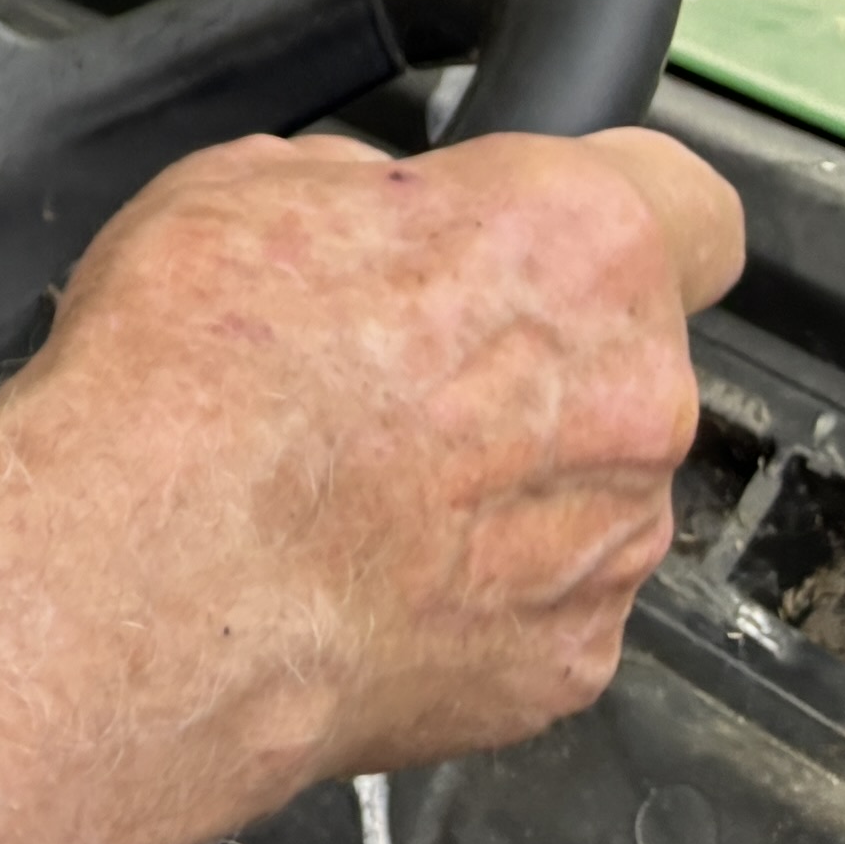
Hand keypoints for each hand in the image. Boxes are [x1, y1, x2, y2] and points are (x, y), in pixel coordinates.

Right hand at [0, 122, 739, 796]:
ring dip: (504, 483)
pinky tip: (366, 577)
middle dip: (526, 361)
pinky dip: (476, 592)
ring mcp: (612, 544)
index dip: (619, 215)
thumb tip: (383, 224)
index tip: (554, 242)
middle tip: (392, 374)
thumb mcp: (246, 181)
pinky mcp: (571, 662)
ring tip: (360, 493)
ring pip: (588, 489)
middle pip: (622, 360)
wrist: (153, 577)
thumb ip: (369, 195)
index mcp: (577, 245)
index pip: (691, 209)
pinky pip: (545, 603)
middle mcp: (634, 396)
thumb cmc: (194, 373)